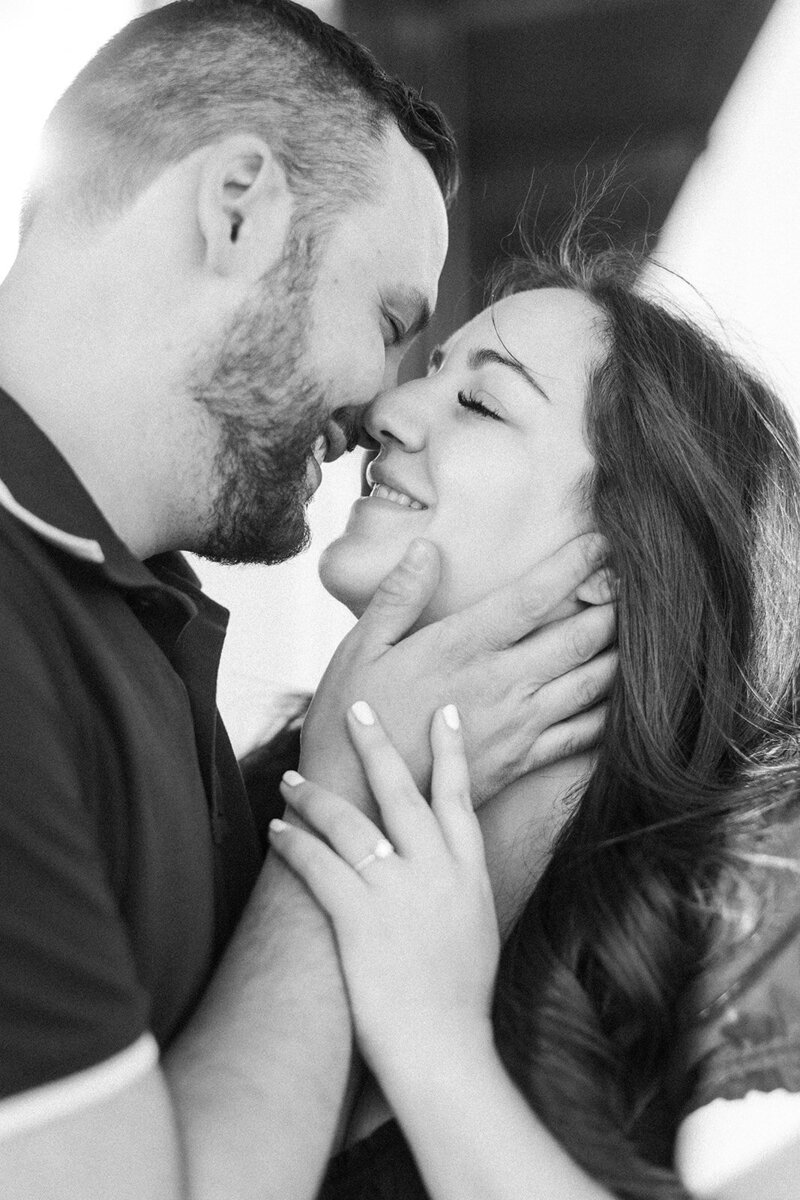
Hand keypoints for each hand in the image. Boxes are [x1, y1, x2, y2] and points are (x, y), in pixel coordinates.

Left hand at [271, 703, 499, 1075]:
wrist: (445, 1050)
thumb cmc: (459, 1002)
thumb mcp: (477, 930)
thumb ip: (459, 890)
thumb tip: (442, 869)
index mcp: (469, 873)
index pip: (458, 796)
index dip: (449, 752)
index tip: (442, 713)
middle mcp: (436, 870)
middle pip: (401, 791)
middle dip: (377, 745)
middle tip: (357, 709)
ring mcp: (398, 891)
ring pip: (350, 822)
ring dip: (315, 796)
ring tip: (291, 778)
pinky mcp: (359, 917)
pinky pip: (318, 865)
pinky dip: (294, 843)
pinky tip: (277, 829)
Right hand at [300, 534, 615, 804]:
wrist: (357, 805)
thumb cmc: (351, 720)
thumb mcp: (359, 649)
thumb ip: (398, 597)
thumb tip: (429, 548)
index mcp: (461, 647)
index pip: (533, 597)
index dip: (574, 565)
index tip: (603, 541)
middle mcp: (500, 684)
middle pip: (577, 638)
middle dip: (614, 606)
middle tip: (641, 581)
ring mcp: (516, 727)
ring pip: (590, 685)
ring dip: (620, 654)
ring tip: (644, 630)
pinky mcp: (520, 763)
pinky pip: (581, 736)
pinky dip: (610, 714)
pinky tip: (625, 699)